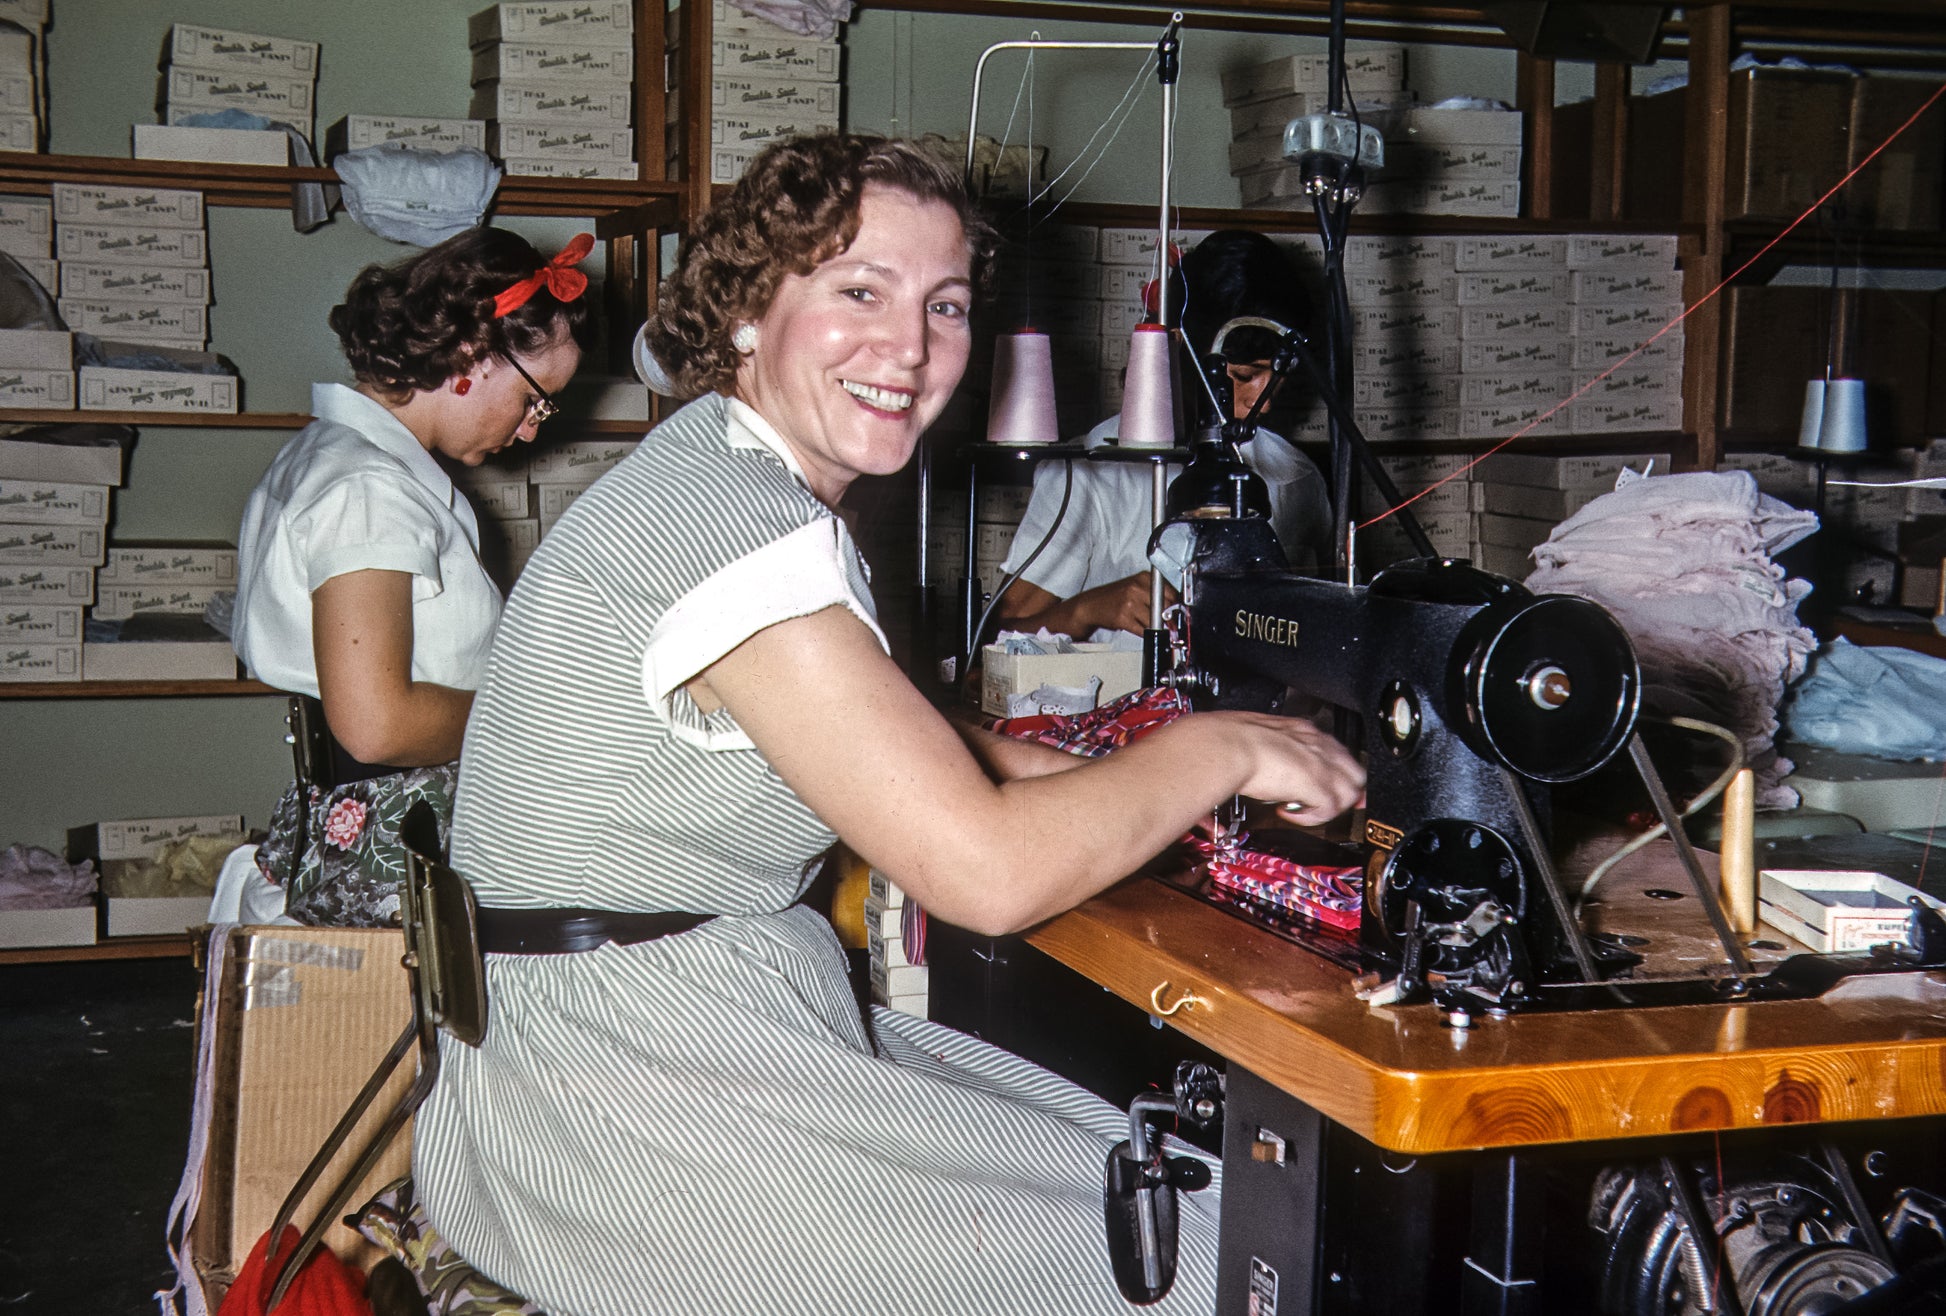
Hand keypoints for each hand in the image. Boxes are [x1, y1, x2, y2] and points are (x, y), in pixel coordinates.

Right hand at [1069, 571, 1178, 635]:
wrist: (1092, 605)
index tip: (1176, 613)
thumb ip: (1154, 594)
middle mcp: (1137, 588)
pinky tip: (1138, 627)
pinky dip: (1143, 632)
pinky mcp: (1123, 618)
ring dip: (1155, 627)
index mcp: (1143, 577)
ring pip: (1154, 620)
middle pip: (1165, 607)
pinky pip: (1142, 630)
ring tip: (1147, 624)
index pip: (1170, 592)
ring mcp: (1130, 603)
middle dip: (1168, 618)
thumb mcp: (1135, 587)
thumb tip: (1174, 609)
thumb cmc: (1115, 597)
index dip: (1176, 606)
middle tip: (1166, 623)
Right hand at [1218, 711, 1365, 823]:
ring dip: (1328, 807)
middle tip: (1321, 805)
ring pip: (1350, 794)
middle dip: (1344, 794)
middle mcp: (1318, 745)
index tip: (1328, 787)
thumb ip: (1272, 751)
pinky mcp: (1316, 784)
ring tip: (1302, 809)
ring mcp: (1321, 764)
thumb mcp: (1259, 738)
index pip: (1338, 753)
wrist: (1227, 745)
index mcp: (1304, 730)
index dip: (1337, 774)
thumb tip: (1268, 768)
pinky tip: (1289, 812)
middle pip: (1356, 774)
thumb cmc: (1230, 740)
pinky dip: (1311, 817)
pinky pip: (1330, 810)